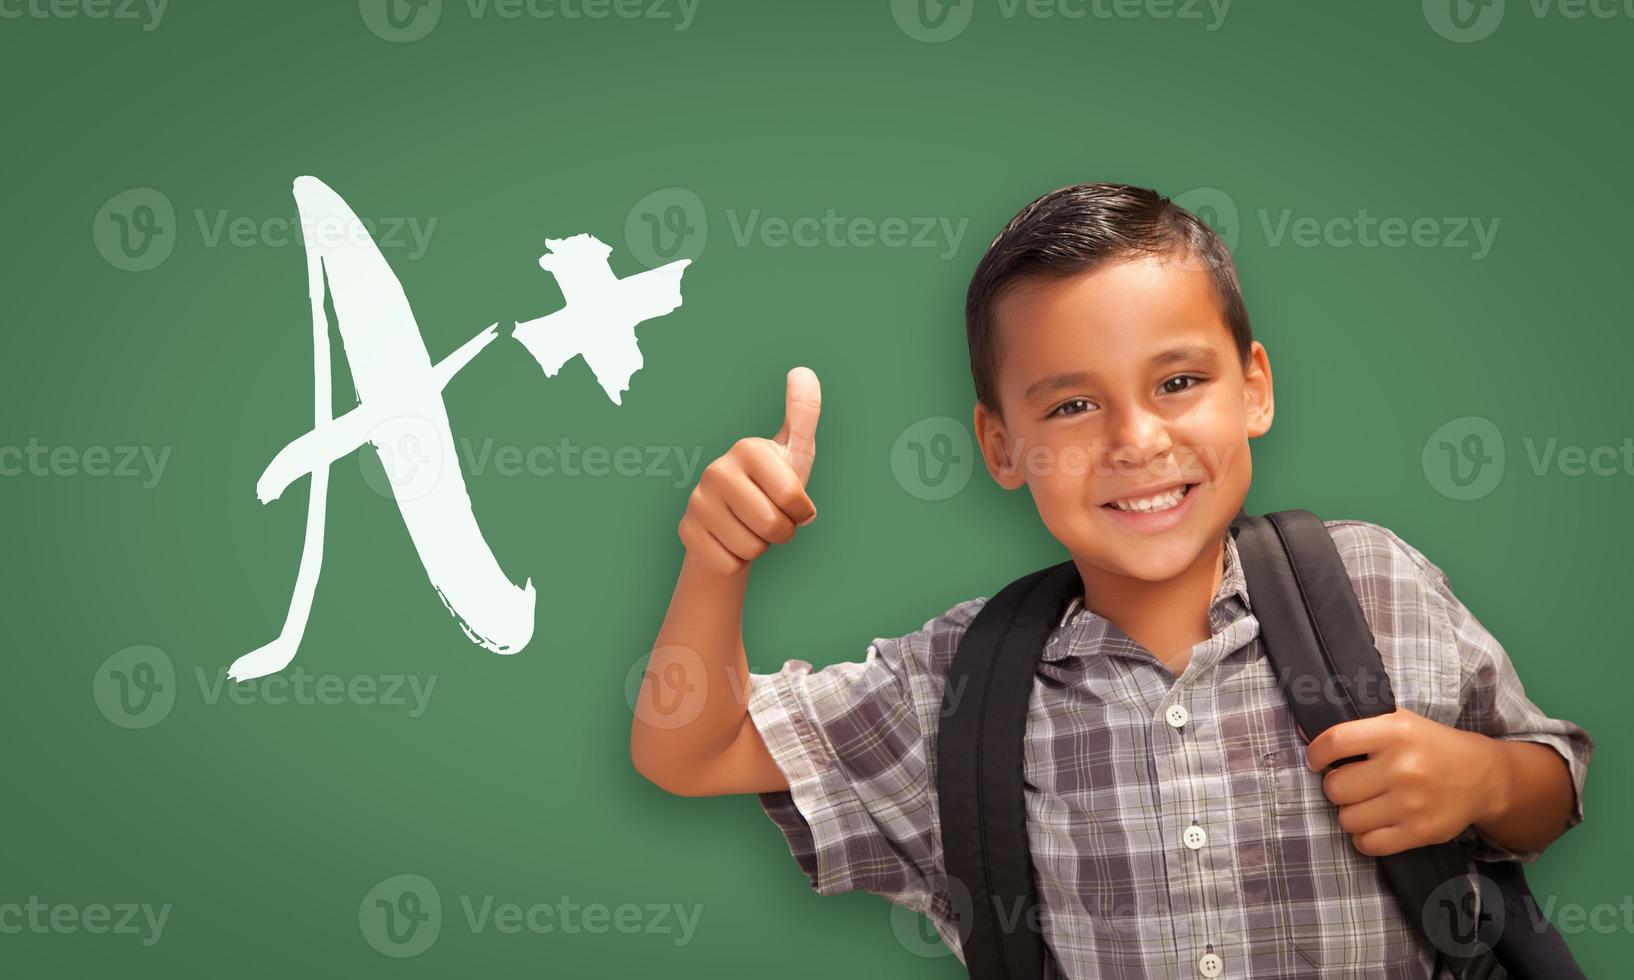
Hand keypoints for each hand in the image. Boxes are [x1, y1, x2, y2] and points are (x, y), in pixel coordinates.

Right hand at [678, 366, 820, 575]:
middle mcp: (716, 469)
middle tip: (773, 521)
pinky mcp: (685, 530)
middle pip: (773, 526)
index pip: (793, 500)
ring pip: (751, 548)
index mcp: (748, 448)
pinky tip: (731, 541)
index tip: (795, 506)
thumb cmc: (772, 486)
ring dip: (759, 547)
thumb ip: (803, 414)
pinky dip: (737, 562)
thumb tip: (804, 370)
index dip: (802, 514)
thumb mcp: (794, 452)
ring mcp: (697, 500)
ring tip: (751, 528)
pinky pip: (729, 564)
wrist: (734, 522)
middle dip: (782, 534)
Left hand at [1304, 706, 1501, 856]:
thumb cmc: (1430, 747)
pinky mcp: (1420, 832)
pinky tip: (1376, 824)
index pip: (1335, 742)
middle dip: (1337, 787)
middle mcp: (1402, 767)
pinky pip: (1368, 844)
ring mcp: (1411, 802)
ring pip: (1347, 819)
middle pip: (1336, 787)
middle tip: (1352, 785)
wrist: (1483, 777)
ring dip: (1350, 814)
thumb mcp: (1399, 723)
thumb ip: (1357, 728)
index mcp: (1395, 732)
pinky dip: (1365, 838)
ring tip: (1367, 804)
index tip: (1316, 761)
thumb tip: (1303, 735)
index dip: (1316, 754)